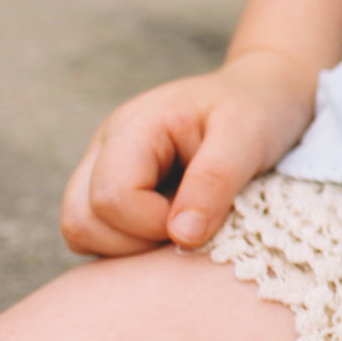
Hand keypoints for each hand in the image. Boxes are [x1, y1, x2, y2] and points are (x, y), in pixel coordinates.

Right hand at [59, 49, 320, 256]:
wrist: (261, 96)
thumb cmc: (258, 110)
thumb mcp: (248, 136)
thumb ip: (214, 182)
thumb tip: (181, 236)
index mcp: (134, 127)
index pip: (110, 196)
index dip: (152, 223)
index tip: (201, 219)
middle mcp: (105, 148)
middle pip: (80, 219)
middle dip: (136, 241)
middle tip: (192, 224)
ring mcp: (102, 169)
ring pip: (82, 231)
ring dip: (132, 245)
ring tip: (184, 222)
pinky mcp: (112, 191)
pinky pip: (100, 234)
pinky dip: (133, 244)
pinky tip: (174, 224)